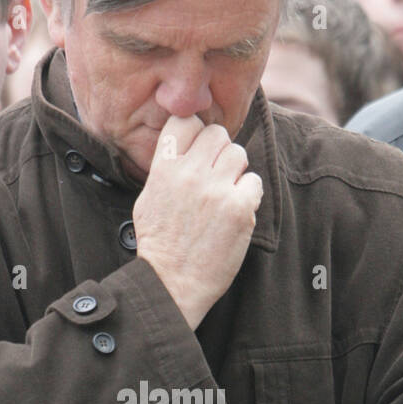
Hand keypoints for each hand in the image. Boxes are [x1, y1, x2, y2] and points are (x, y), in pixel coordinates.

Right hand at [133, 115, 262, 329]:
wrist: (172, 283)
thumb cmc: (160, 245)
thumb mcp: (148, 198)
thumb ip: (166, 168)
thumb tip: (186, 146)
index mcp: (164, 168)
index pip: (185, 120)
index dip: (196, 131)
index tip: (199, 148)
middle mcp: (189, 173)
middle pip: (217, 134)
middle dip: (219, 152)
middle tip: (216, 175)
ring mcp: (215, 190)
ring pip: (238, 153)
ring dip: (236, 171)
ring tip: (226, 194)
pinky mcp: (239, 209)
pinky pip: (254, 181)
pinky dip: (249, 194)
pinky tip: (237, 211)